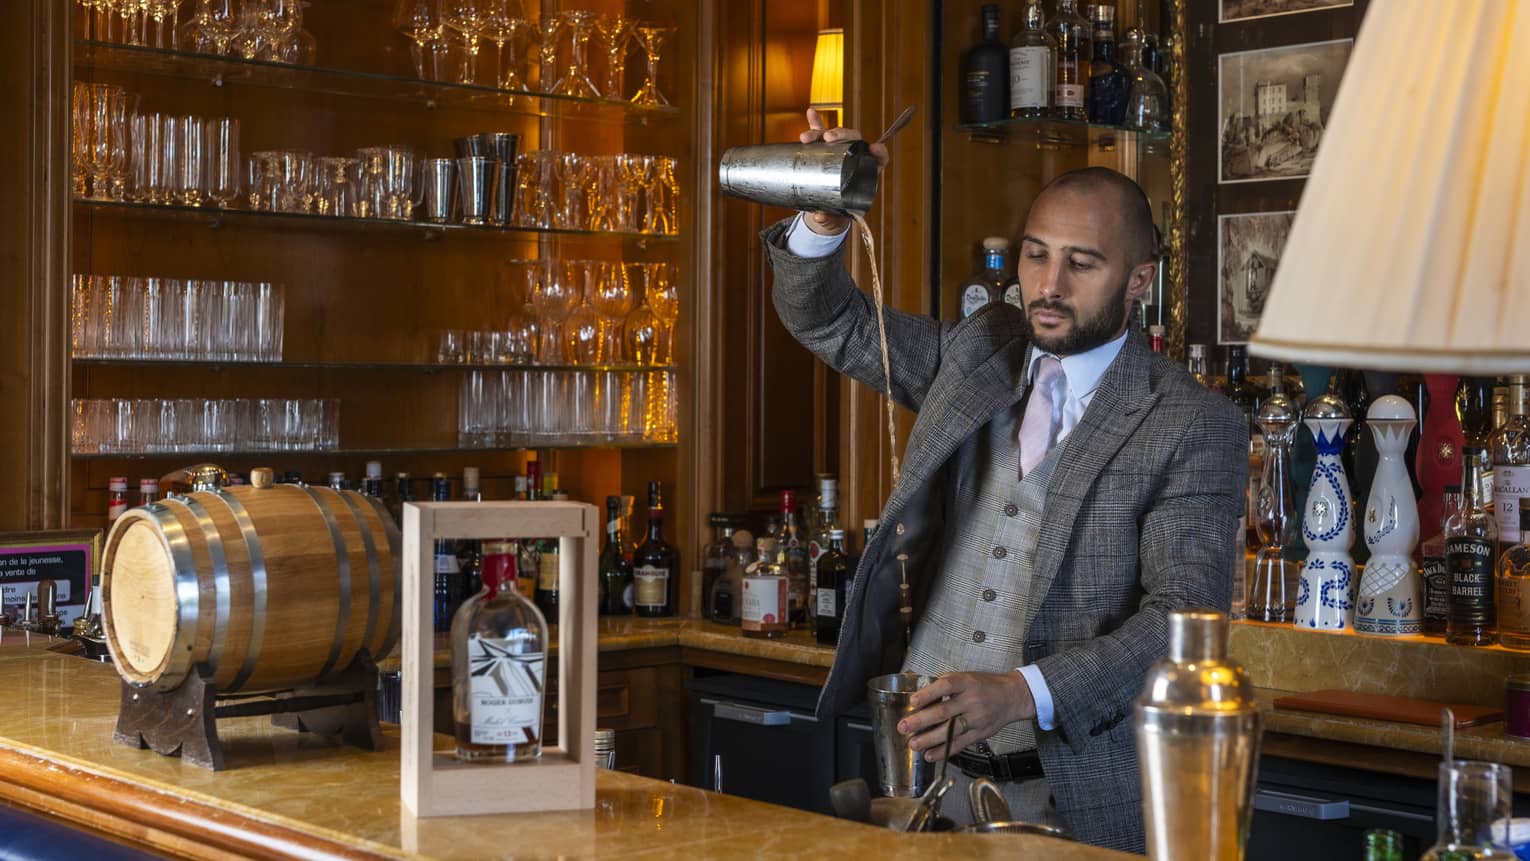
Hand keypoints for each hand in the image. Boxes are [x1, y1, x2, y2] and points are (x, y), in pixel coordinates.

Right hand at [796, 107, 889, 235]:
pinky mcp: (822, 150)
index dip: (879, 152)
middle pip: (853, 140)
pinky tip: (811, 112)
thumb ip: (831, 218)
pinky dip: (815, 123)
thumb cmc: (839, 213)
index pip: (878, 158)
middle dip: (842, 135)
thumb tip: (821, 216)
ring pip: (833, 136)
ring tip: (808, 137)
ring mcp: (836, 152)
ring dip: (821, 132)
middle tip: (829, 138)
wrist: (826, 210)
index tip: (874, 149)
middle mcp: (852, 158)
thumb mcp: (837, 218)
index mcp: (866, 173)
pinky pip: (819, 133)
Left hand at [898, 671, 1036, 762]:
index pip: (946, 686)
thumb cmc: (985, 686)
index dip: (928, 694)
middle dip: (921, 721)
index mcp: (966, 683)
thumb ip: (945, 685)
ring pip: (950, 731)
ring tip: (913, 744)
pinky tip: (930, 755)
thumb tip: (919, 697)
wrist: (1012, 697)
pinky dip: (944, 751)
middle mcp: (972, 701)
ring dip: (929, 739)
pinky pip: (960, 745)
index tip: (913, 701)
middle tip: (903, 726)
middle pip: (944, 711)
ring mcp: (977, 719)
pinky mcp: (979, 734)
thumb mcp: (966, 677)